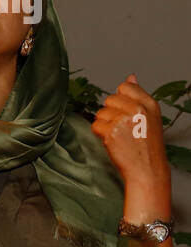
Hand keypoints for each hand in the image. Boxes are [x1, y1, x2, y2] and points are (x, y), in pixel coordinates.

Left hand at [92, 75, 171, 190]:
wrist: (147, 169)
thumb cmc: (147, 144)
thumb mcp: (150, 116)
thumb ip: (138, 96)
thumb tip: (130, 77)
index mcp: (149, 104)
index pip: (125, 86)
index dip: (121, 99)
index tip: (126, 111)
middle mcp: (137, 110)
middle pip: (109, 99)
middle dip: (111, 113)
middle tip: (123, 127)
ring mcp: (123, 120)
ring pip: (100, 113)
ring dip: (105, 124)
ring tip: (119, 135)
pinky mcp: (111, 132)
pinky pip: (95, 125)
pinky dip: (100, 134)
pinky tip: (113, 141)